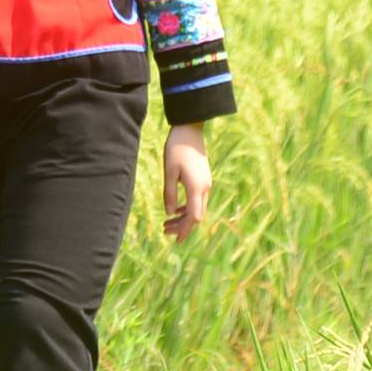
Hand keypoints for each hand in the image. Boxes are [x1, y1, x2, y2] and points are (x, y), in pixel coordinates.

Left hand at [160, 123, 209, 240]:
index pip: (193, 217)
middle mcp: (205, 188)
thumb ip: (169, 193)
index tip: (175, 240)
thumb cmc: (176, 149)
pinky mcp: (204, 179)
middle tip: (165, 230)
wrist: (190, 130)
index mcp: (196, 188)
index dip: (185, 230)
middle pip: (196, 215)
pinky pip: (198, 199)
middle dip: (182, 226)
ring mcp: (206, 183)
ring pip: (198, 208)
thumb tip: (170, 213)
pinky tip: (176, 209)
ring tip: (168, 222)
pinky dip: (187, 207)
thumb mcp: (169, 172)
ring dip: (184, 217)